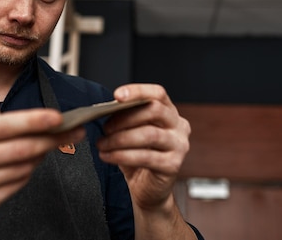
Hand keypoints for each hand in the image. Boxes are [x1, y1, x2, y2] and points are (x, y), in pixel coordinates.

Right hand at [0, 100, 85, 227]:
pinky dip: (29, 171)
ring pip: (24, 167)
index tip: (57, 118)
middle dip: (52, 138)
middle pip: (21, 148)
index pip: (5, 125)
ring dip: (41, 155)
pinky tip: (29, 163)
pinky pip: (19, 183)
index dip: (35, 120)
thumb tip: (17, 115)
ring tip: (47, 145)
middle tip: (72, 132)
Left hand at [96, 84, 190, 210]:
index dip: (138, 91)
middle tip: (105, 127)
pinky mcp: (173, 165)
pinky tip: (107, 156)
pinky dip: (121, 155)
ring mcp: (179, 146)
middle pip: (154, 110)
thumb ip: (125, 117)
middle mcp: (179, 126)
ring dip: (119, 138)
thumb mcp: (131, 131)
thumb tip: (106, 107)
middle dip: (125, 118)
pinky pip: (145, 157)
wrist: (148, 189)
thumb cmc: (138, 156)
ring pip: (149, 134)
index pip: (158, 94)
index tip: (117, 95)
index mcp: (170, 112)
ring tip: (102, 144)